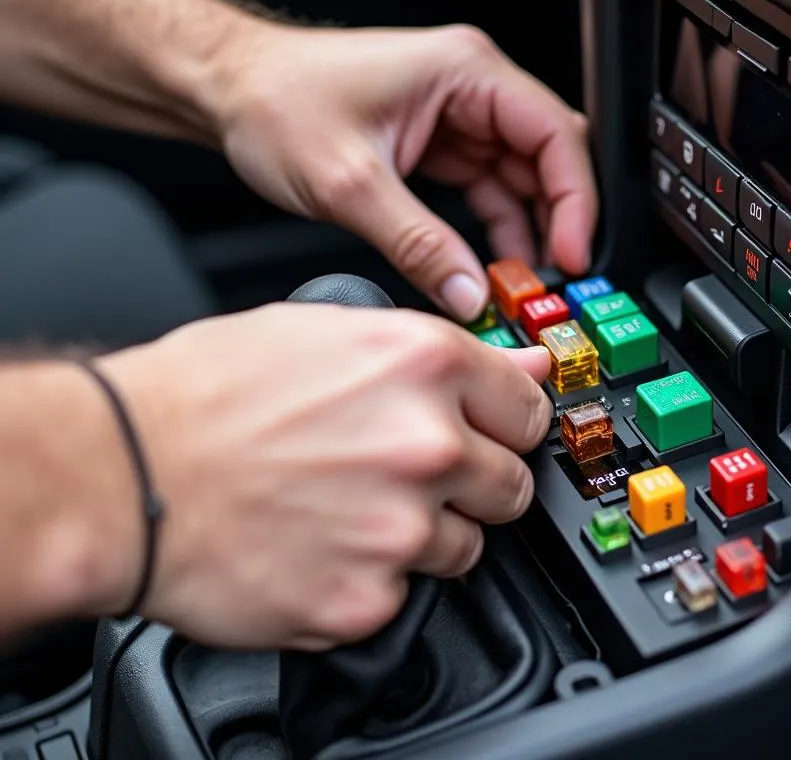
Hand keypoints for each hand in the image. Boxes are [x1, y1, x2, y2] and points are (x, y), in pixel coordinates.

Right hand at [99, 305, 551, 649]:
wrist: (123, 469)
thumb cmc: (208, 391)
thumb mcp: (329, 328)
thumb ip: (436, 351)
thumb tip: (519, 364)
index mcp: (424, 365)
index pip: (530, 408)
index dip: (509, 422)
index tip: (496, 432)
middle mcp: (426, 443)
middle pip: (511, 485)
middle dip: (475, 482)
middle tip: (414, 475)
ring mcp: (399, 528)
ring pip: (465, 547)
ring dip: (424, 534)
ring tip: (353, 509)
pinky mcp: (364, 599)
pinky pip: (401, 595)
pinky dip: (371, 578)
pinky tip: (321, 544)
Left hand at [212, 21, 597, 320]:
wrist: (226, 88)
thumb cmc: (276, 99)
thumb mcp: (350, 183)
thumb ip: (418, 244)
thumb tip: (469, 294)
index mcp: (464, 71)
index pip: (554, 134)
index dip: (575, 199)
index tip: (574, 252)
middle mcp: (468, 87)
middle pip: (545, 158)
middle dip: (555, 221)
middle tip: (551, 281)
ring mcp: (454, 114)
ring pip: (518, 179)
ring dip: (523, 232)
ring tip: (518, 286)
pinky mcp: (437, 141)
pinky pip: (484, 189)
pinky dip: (490, 230)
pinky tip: (487, 269)